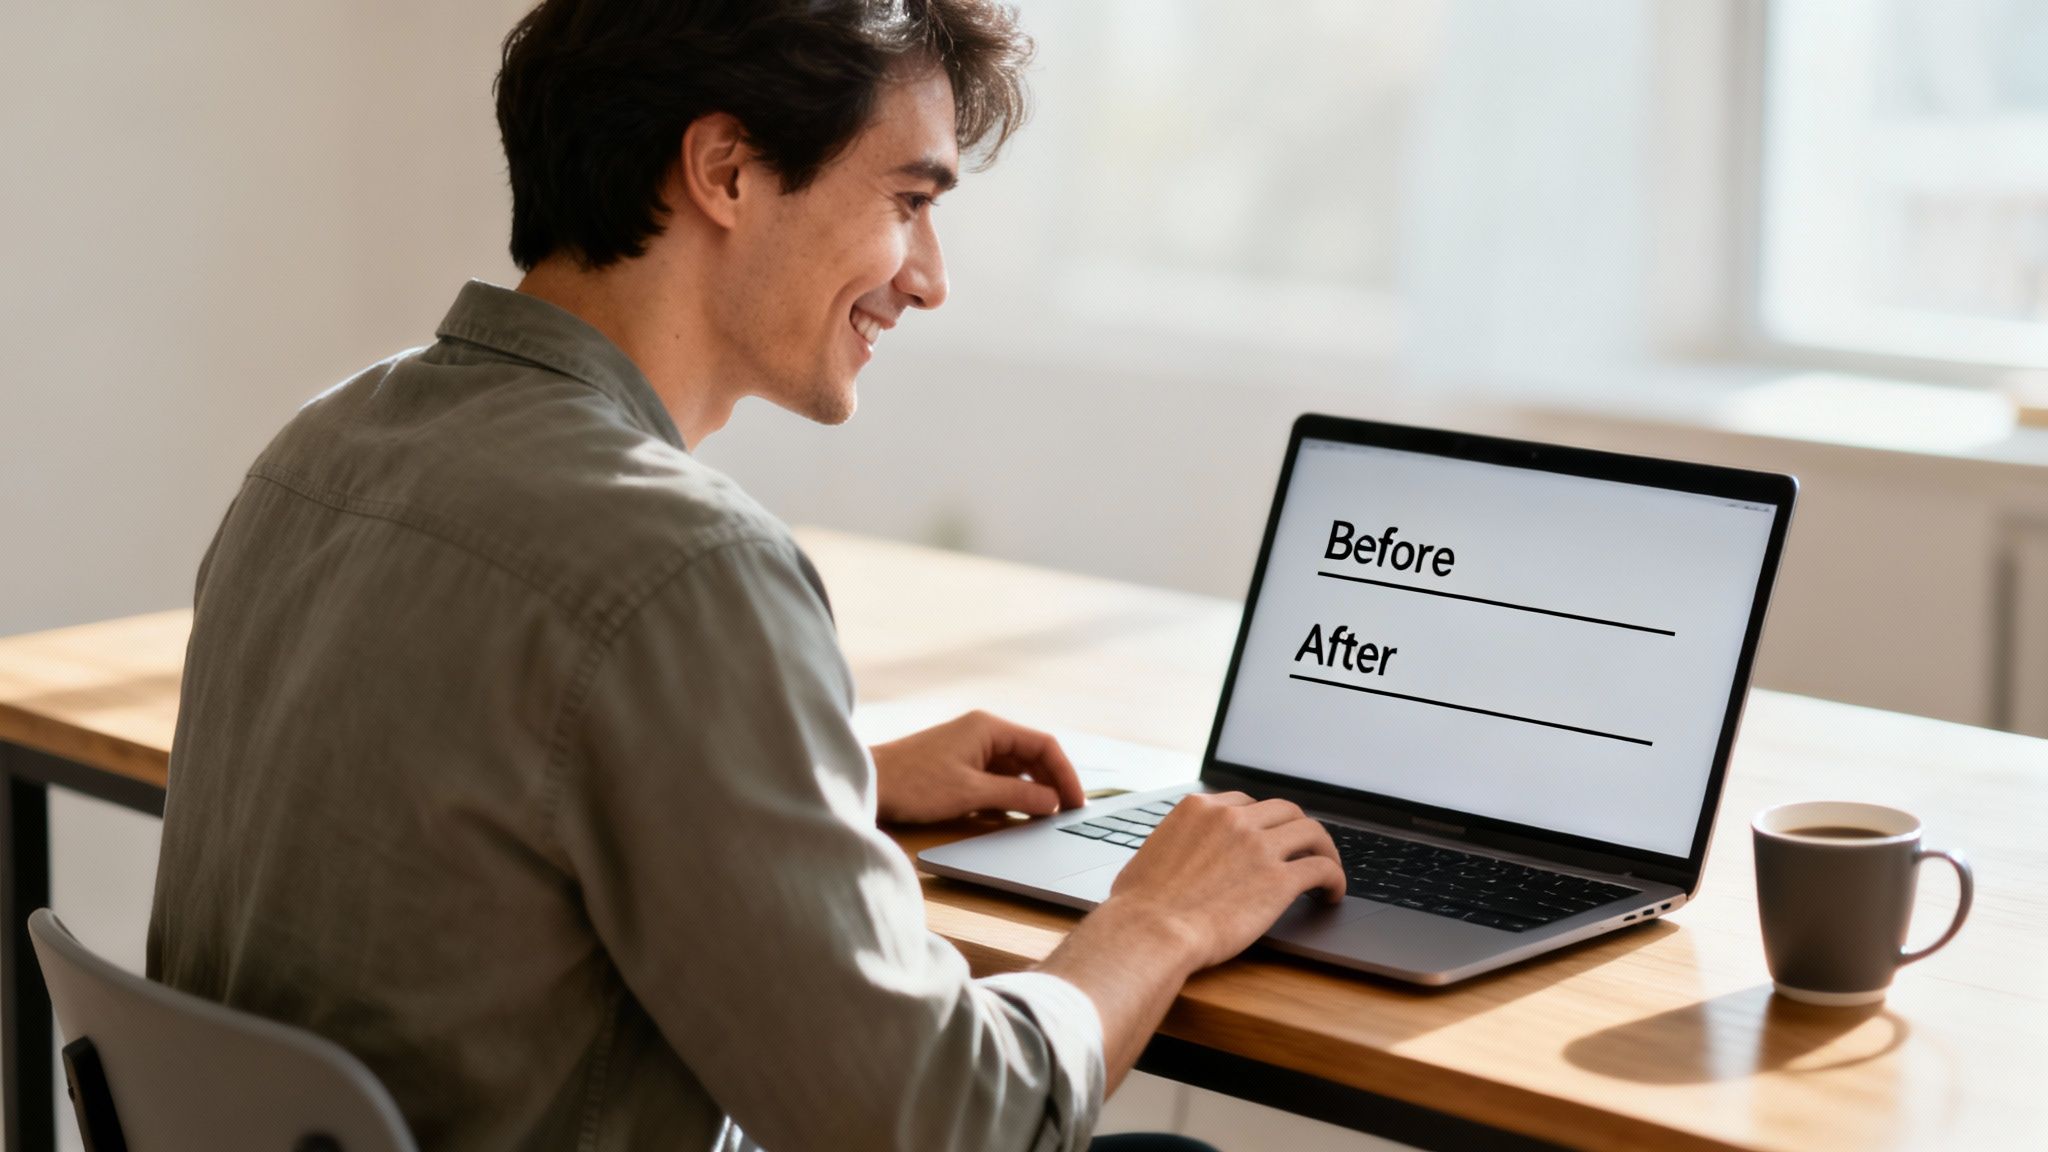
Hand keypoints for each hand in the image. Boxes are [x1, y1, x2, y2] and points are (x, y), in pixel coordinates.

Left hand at [869, 711, 1086, 824]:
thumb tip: (1053, 802)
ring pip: (1016, 768)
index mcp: (989, 727)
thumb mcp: (971, 793)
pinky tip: (1019, 814)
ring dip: (1033, 791)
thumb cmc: (914, 784)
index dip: (1065, 774)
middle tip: (1066, 815)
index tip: (1076, 804)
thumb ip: (1016, 796)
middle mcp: (983, 732)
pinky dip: (1012, 794)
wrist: (868, 784)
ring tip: (1047, 818)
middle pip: (1033, 756)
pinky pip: (998, 778)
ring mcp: (971, 748)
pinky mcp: (960, 765)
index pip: (1044, 745)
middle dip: (1052, 783)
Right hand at [1105, 792, 1345, 969]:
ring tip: (1328, 868)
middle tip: (1304, 849)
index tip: (1269, 839)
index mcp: (1200, 809)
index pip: (1246, 803)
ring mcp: (1258, 847)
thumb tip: (1173, 855)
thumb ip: (1172, 845)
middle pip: (1285, 810)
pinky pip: (1322, 868)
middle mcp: (1233, 819)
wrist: (1149, 932)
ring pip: (1311, 832)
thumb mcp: (1148, 855)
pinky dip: (1335, 878)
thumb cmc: (1138, 906)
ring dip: (1324, 849)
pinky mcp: (1279, 881)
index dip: (1263, 823)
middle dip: (1297, 829)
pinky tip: (1332, 893)